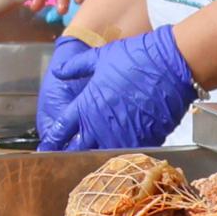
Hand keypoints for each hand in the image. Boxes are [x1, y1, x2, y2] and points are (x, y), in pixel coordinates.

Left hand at [42, 26, 201, 152]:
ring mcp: (124, 135)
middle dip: (70, 154)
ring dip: (97, 155)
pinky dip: (124, 152)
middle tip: (65, 158)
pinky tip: (123, 149)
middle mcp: (101, 125)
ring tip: (92, 158)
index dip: (52, 140)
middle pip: (78, 149)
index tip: (45, 148)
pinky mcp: (146, 139)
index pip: (62, 129)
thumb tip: (59, 71)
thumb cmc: (135, 57)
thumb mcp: (100, 57)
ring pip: (104, 155)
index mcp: (87, 105)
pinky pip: (130, 152)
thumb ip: (76, 67)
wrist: (171, 64)